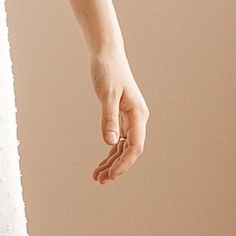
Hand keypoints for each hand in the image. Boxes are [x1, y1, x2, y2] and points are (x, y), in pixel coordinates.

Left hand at [91, 49, 147, 182]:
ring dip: (112, 162)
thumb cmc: (108, 72)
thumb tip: (110, 142)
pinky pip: (119, 139)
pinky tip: (102, 162)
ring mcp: (130, 118)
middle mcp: (137, 119)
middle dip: (117, 167)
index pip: (135, 146)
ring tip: (98, 176)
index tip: (111, 175)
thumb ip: (108, 118)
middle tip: (100, 180)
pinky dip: (111, 151)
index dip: (124, 163)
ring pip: (124, 147)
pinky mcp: (121, 116)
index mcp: (138, 115)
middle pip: (130, 150)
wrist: (107, 55)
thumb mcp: (107, 94)